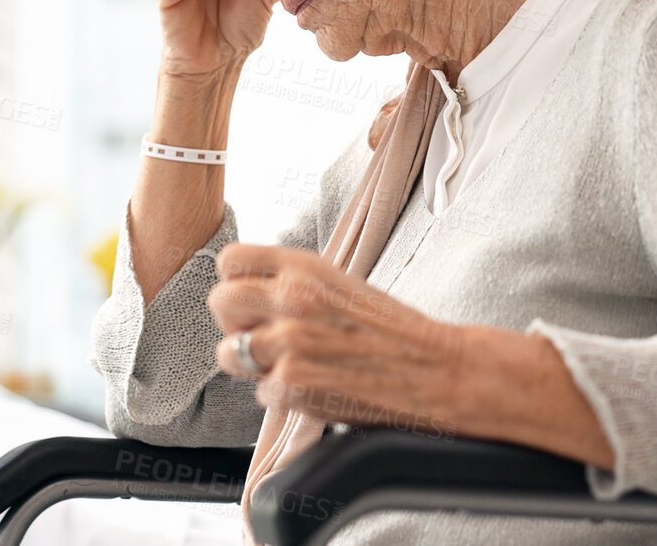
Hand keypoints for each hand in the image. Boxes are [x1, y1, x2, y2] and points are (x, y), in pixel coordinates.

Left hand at [208, 243, 465, 439]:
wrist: (436, 370)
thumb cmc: (392, 331)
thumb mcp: (341, 284)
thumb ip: (293, 283)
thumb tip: (246, 291)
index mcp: (305, 268)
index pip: (231, 260)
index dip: (236, 282)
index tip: (250, 298)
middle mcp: (292, 299)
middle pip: (219, 302)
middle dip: (234, 323)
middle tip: (262, 335)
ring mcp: (289, 344)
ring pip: (228, 353)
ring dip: (253, 364)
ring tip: (289, 364)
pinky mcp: (292, 386)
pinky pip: (259, 393)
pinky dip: (282, 395)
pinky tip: (313, 386)